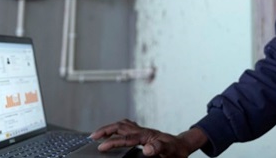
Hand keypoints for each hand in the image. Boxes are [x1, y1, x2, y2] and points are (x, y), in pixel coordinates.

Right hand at [90, 118, 206, 157]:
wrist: (183, 145)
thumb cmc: (177, 151)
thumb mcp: (170, 152)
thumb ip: (159, 149)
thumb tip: (147, 149)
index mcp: (147, 136)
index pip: (125, 138)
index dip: (112, 142)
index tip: (101, 147)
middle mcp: (143, 131)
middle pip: (120, 126)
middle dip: (105, 130)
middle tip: (92, 136)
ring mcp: (142, 130)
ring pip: (122, 124)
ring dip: (109, 127)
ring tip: (98, 133)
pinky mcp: (143, 132)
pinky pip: (127, 126)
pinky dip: (117, 127)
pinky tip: (114, 131)